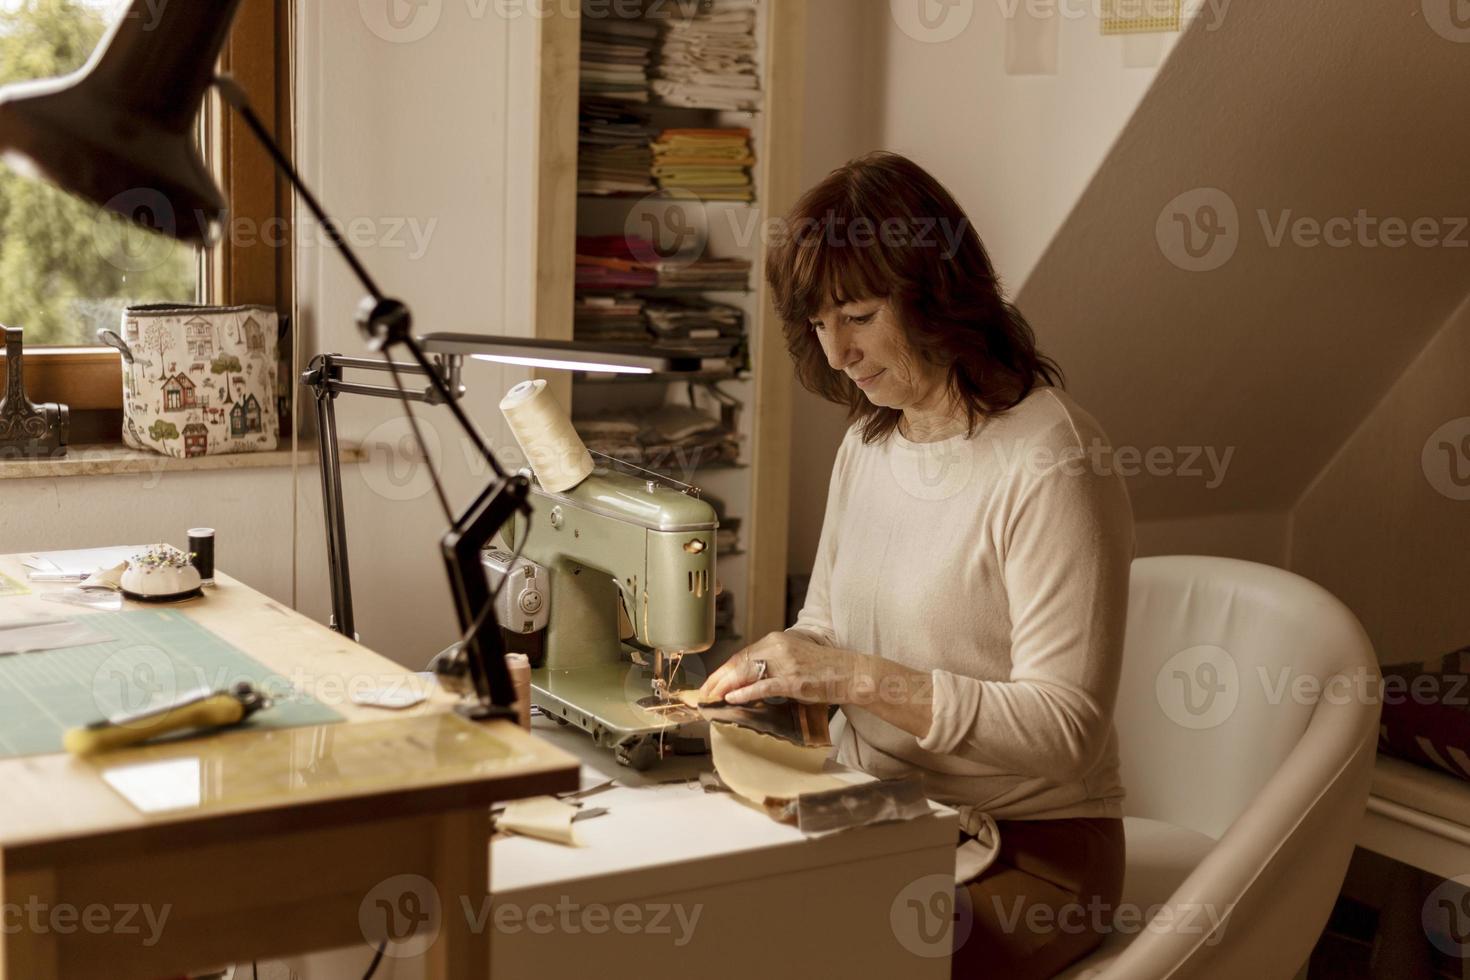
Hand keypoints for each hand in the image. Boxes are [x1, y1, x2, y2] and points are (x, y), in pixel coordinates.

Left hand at [698, 630, 854, 704]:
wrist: (850, 672)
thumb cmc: (823, 668)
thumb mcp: (793, 657)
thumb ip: (772, 663)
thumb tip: (749, 677)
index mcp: (776, 640)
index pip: (742, 654)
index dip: (723, 669)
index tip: (710, 682)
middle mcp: (778, 647)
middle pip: (739, 662)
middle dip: (718, 679)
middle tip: (703, 693)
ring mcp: (786, 663)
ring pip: (747, 673)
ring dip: (725, 686)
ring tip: (711, 697)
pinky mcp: (794, 680)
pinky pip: (764, 686)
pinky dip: (745, 692)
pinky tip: (732, 698)